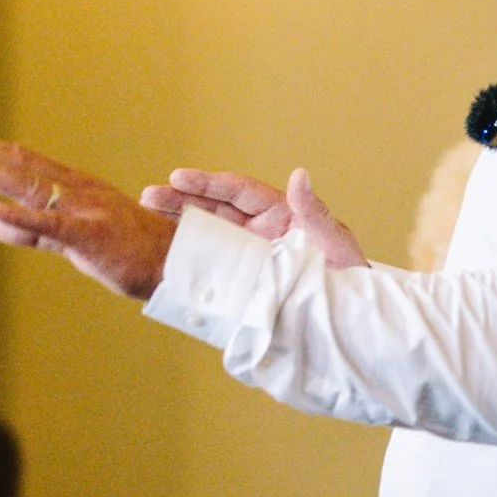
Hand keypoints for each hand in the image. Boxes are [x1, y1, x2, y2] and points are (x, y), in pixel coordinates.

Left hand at [0, 137, 178, 300]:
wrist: (177, 264)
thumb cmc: (128, 252)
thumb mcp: (73, 238)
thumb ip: (33, 231)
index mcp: (75, 187)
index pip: (24, 163)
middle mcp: (77, 191)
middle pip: (20, 167)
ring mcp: (83, 211)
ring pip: (28, 187)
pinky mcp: (90, 237)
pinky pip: (49, 228)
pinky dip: (20, 221)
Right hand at [145, 167, 366, 268]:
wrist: (351, 321)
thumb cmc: (350, 278)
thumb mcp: (334, 242)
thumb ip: (314, 212)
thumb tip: (299, 175)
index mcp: (280, 214)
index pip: (237, 191)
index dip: (206, 184)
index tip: (177, 178)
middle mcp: (260, 232)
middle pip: (214, 209)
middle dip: (181, 201)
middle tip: (148, 197)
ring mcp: (250, 257)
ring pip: (208, 235)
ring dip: (179, 228)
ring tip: (145, 222)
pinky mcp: (244, 283)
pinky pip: (213, 268)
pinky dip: (191, 263)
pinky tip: (164, 261)